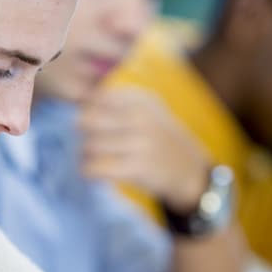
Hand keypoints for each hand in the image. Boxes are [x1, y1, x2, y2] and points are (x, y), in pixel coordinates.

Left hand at [77, 88, 210, 210]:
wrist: (190, 170)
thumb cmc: (159, 138)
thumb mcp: (147, 109)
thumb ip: (116, 102)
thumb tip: (80, 103)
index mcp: (140, 100)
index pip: (96, 99)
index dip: (88, 112)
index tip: (94, 125)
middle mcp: (141, 117)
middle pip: (87, 121)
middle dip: (84, 133)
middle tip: (89, 142)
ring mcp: (141, 143)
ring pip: (89, 145)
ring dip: (84, 154)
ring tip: (93, 158)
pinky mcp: (138, 168)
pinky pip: (96, 168)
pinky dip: (89, 171)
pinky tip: (93, 172)